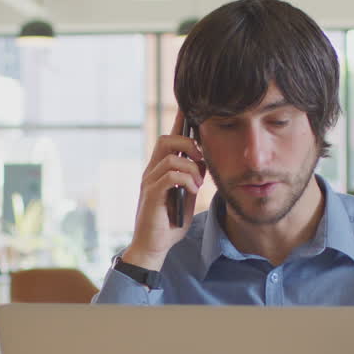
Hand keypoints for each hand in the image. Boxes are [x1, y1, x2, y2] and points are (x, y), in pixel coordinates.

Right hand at [120, 110, 205, 270]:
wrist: (153, 247)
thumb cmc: (169, 224)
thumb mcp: (187, 198)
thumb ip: (192, 180)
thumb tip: (204, 165)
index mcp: (160, 169)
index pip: (168, 138)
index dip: (178, 121)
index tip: (189, 106)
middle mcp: (151, 171)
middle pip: (166, 139)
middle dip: (188, 143)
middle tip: (201, 159)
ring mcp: (149, 181)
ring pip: (171, 156)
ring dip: (191, 167)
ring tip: (198, 183)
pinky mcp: (151, 194)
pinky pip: (170, 175)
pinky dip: (186, 179)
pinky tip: (193, 190)